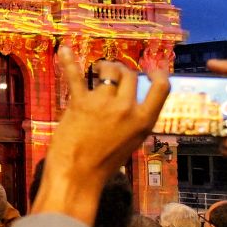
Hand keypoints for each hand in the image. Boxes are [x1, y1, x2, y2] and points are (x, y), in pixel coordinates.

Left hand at [35, 49, 167, 222]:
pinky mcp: (80, 103)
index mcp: (144, 121)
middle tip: (112, 72)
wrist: (78, 176)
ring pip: (108, 72)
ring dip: (103, 68)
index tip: (151, 69)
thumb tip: (130, 101)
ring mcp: (103, 104)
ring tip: (97, 70)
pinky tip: (64, 50)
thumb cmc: (103, 164)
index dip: (158, 73)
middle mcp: (127, 109)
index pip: (161, 88)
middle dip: (121, 70)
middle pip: (129, 75)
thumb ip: (134, 120)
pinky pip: (75, 77)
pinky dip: (68, 62)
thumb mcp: (130, 142)